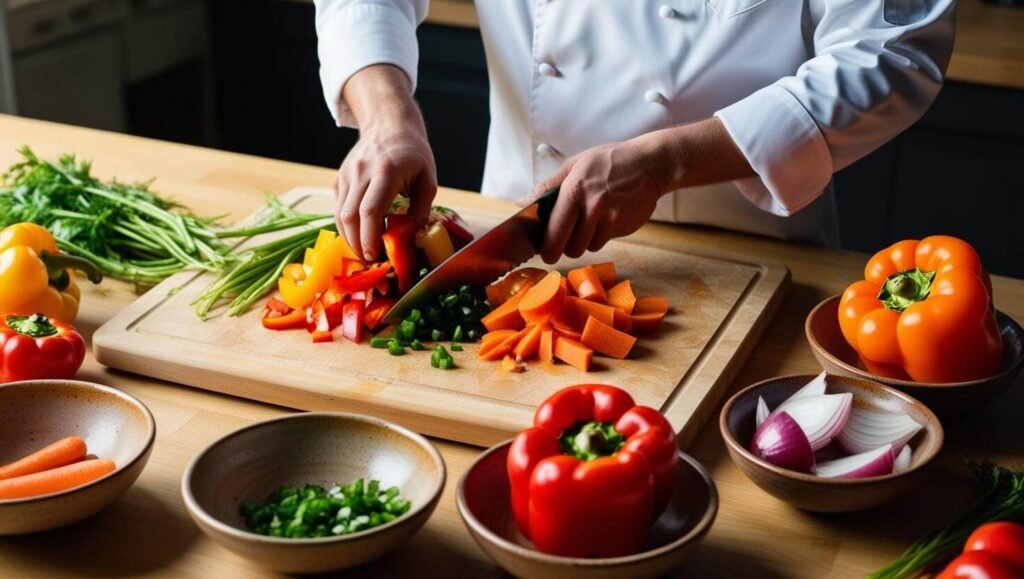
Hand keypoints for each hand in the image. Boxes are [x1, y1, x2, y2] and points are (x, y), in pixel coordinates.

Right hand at [332, 65, 436, 260]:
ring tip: (364, 252)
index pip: (370, 210)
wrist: (390, 125)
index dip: (370, 237)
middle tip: (370, 261)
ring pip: (339, 214)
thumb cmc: (414, 155)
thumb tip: (410, 240)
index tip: (375, 256)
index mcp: (386, 171)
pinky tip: (359, 236)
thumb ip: (421, 210)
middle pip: (350, 216)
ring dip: (350, 238)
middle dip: (358, 244)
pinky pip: (338, 208)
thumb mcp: (428, 180)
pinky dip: (346, 226)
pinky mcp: (340, 178)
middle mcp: (362, 172)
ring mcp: (347, 174)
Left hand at [527, 136, 668, 263]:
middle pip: (569, 248)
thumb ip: (549, 186)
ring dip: (585, 240)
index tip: (544, 252)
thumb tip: (523, 202)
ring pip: (587, 247)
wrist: (651, 163)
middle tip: (564, 242)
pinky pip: (604, 242)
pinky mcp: (624, 227)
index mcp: (575, 189)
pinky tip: (608, 217)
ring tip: (591, 220)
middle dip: (564, 249)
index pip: (554, 231)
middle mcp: (592, 205)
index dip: (546, 247)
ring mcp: (611, 218)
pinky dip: (602, 235)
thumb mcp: (575, 164)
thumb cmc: (609, 162)